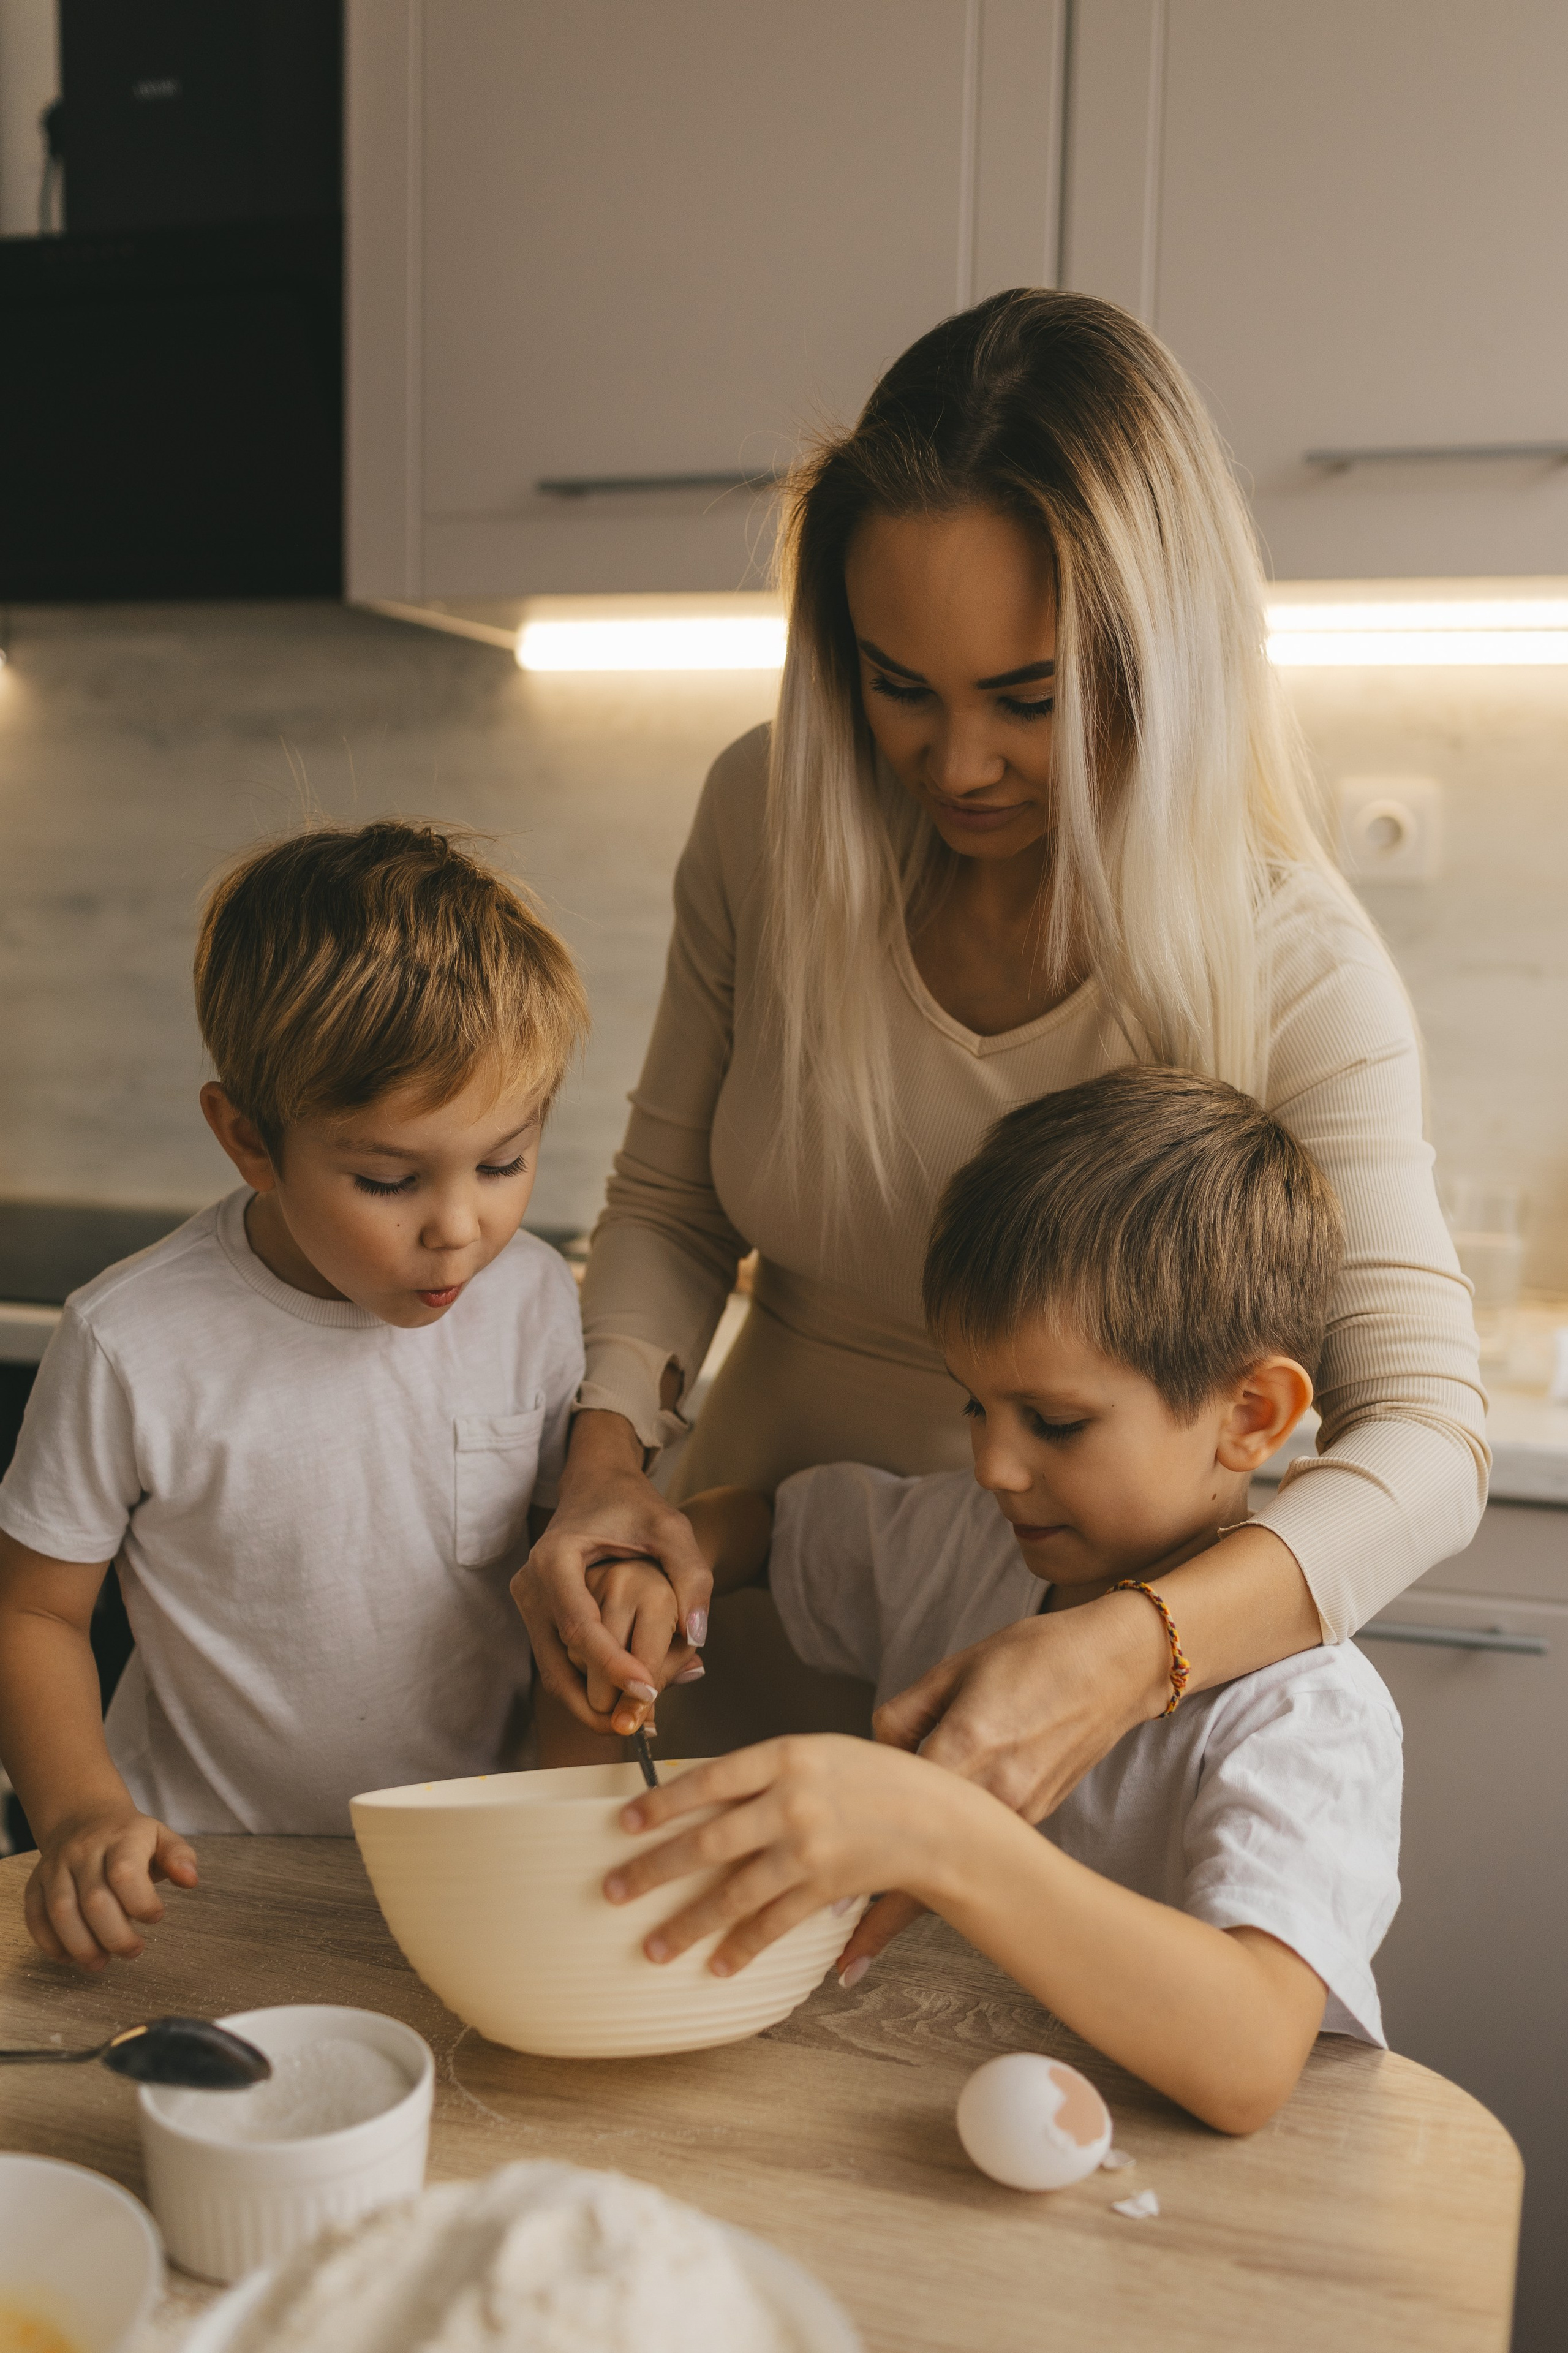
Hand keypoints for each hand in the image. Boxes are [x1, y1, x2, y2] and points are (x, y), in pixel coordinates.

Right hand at [25, 1804, 197, 1969]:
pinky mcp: (35, 1883)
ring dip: (82, 1946)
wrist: (82, 1817)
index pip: (125, 1874)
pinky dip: (50, 1943)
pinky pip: (35, 1916)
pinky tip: (70, 1957)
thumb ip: (179, 1857)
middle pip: (94, 1901)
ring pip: (61, 1912)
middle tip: (133, 1951)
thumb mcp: (161, 1837)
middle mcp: (83, 1851)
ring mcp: (55, 1867)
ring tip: (100, 1963)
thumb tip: (190, 1880)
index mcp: (120, 1838)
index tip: (156, 1917)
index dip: (141, 1904)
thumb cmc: (129, 1837)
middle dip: (115, 1936)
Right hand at [512, 1411, 713, 1734]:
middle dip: (596, 1701)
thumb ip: (691, 1575)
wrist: (596, 1485)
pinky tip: (619, 1701)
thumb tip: (697, 1636)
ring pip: (552, 1671)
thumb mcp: (671, 1528)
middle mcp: (531, 1583)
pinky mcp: (536, 1616)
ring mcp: (528, 1602)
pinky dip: (585, 1686)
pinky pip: (556, 1661)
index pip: (580, 1626)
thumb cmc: (633, 1504)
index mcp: (556, 1558)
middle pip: (556, 1661)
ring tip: (632, 1723)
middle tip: (639, 1726)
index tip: (647, 1690)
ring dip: (589, 1703)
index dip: (612, 1664)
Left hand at [603, 1734, 966, 1976]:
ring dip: (687, 1925)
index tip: (622, 1824)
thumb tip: (699, 1804)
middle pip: (707, 1842)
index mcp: (785, 1756)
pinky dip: (741, 1946)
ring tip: (651, 1948)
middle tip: (611, 1892)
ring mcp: (808, 1848)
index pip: (708, 1780)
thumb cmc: (871, 1777)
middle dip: (653, 1870)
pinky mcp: (825, 1887)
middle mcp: (791, 1801)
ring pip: (732, 1894)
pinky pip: (772, 1923)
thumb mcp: (816, 1752)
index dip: (661, 1803)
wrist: (937, 1816)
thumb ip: (762, 1772)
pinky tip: (716, 1964)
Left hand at [836, 1594, 1167, 1974]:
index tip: (828, 1905)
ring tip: (875, 1927)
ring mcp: (1023, 1810)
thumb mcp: (956, 1668)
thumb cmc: (1035, 1655)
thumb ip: (904, 1715)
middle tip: (848, 1955)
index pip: (902, 1818)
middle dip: (888, 1914)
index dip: (860, 1860)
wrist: (1115, 1665)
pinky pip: (987, 1847)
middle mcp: (997, 1791)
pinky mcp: (1038, 1814)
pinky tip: (932, 1869)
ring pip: (960, 1864)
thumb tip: (873, 1753)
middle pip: (931, 1863)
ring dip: (921, 1890)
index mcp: (968, 1745)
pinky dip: (958, 1862)